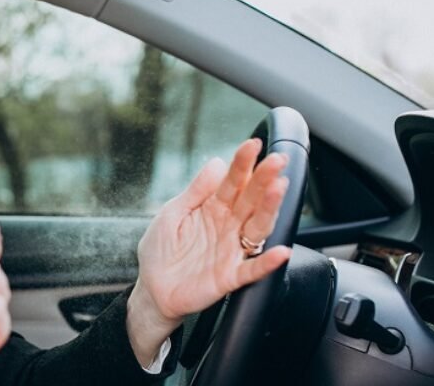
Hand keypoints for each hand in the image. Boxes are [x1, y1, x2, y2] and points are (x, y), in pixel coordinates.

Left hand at [127, 139, 291, 364]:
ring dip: (270, 209)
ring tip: (279, 189)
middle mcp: (227, 226)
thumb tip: (216, 163)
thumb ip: (195, 192)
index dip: (242, 164)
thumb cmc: (161, 250)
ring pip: (257, 227)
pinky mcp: (230, 277)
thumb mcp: (171, 215)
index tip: (253, 145)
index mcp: (212, 208)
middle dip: (263, 179)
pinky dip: (267, 262)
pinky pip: (252, 269)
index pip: (232, 182)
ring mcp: (231, 250)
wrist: (152, 289)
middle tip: (276, 160)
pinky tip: (281, 251)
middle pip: (250, 200)